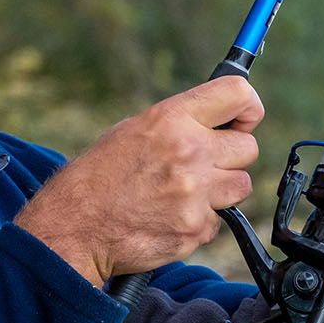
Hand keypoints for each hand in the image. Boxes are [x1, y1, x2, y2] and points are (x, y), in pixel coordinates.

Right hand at [15, 76, 263, 285]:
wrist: (74, 227)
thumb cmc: (100, 176)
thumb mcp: (134, 130)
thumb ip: (181, 122)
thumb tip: (223, 119)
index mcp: (172, 119)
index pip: (238, 94)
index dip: (249, 107)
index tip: (244, 119)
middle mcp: (189, 152)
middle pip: (248, 147)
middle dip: (230, 157)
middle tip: (204, 165)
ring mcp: (195, 193)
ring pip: (241, 186)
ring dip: (221, 190)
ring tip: (185, 192)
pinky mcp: (196, 228)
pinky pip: (219, 220)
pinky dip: (200, 220)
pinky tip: (170, 216)